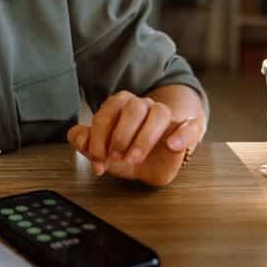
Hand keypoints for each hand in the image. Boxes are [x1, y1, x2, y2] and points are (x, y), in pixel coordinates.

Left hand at [66, 91, 204, 186]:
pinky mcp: (187, 130)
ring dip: (144, 137)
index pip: (109, 111)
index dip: (99, 135)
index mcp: (122, 107)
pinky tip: (172, 145)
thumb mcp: (108, 154)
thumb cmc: (130, 153)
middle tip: (115, 157)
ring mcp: (166, 117)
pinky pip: (189, 126)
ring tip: (134, 158)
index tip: (97, 158)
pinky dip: (182, 134)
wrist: (160, 160)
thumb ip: (88, 145)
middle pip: (133, 107)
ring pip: (159, 113)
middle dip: (120, 134)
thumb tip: (78, 137)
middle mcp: (144, 106)